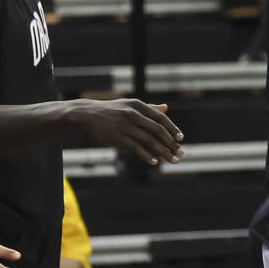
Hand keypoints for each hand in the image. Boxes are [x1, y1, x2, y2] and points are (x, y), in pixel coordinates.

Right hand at [69, 98, 184, 164]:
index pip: (160, 118)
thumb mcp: (130, 105)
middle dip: (171, 143)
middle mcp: (133, 114)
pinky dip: (146, 155)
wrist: (87, 115)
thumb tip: (166, 108)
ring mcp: (125, 126)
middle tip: (180, 153)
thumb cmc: (112, 111)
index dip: (172, 128)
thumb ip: (148, 108)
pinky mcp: (117, 138)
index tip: (181, 138)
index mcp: (138, 105)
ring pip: (149, 140)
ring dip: (162, 152)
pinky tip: (154, 162)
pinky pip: (136, 148)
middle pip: (157, 130)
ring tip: (172, 160)